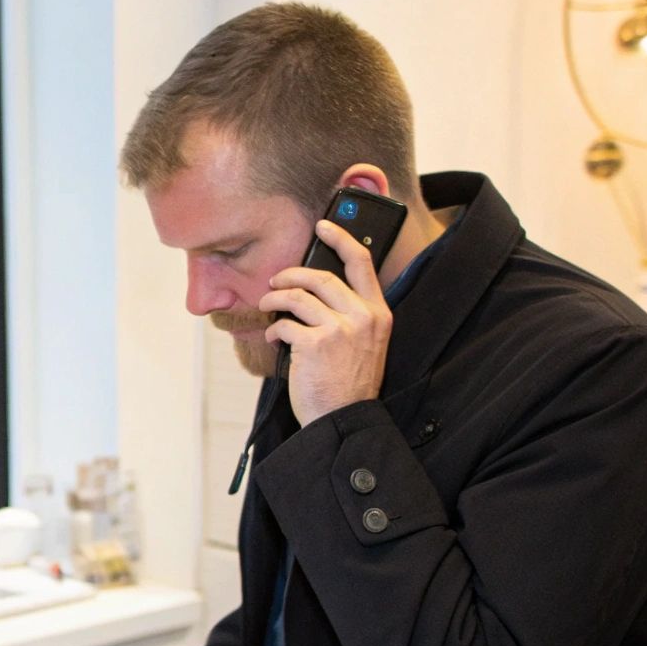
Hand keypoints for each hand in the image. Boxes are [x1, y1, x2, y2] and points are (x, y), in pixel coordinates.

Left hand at [261, 218, 392, 425]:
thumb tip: (317, 291)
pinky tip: (276, 339)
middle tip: (277, 280)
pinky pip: (285, 325)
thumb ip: (352, 315)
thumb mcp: (366, 344)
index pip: (362, 263)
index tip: (324, 226)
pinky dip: (274, 330)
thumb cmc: (349, 383)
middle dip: (292, 274)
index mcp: (379, 314)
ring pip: (298, 297)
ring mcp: (340, 330)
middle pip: (322, 277)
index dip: (341, 239)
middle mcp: (363, 317)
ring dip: (275, 298)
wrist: (344, 419)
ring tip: (267, 305)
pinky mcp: (314, 344)